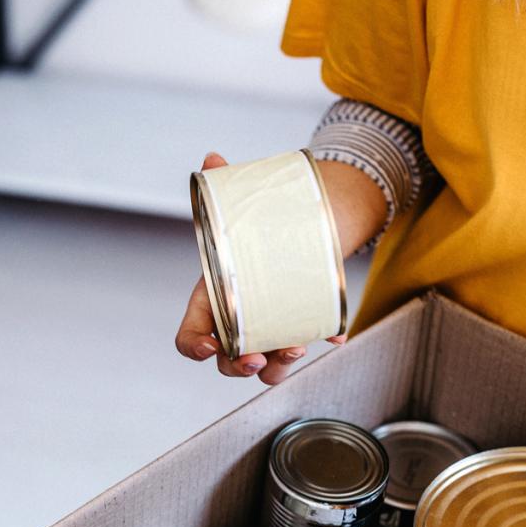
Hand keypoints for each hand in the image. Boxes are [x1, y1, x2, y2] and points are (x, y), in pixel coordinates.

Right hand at [174, 152, 349, 386]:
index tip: (210, 348)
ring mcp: (268, 331)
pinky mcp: (297, 328)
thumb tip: (213, 159)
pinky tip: (334, 333)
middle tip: (258, 357)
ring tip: (296, 346)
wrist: (299, 225)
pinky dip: (320, 342)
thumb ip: (224, 187)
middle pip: (228, 361)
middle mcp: (238, 323)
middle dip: (240, 366)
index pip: (190, 337)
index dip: (194, 348)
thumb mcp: (241, 208)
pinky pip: (305, 347)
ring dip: (278, 366)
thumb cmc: (259, 226)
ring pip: (265, 367)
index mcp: (213, 300)